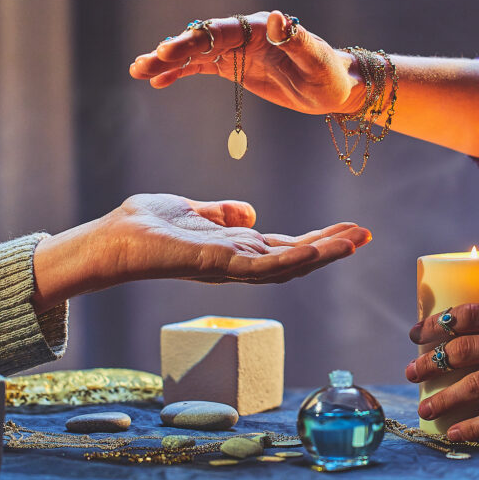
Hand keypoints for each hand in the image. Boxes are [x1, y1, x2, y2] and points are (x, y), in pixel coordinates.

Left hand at [31, 193, 370, 312]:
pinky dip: (290, 259)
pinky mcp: (215, 266)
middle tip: (366, 235)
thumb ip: (220, 214)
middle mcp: (238, 264)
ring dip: (322, 255)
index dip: (320, 240)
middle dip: (331, 248)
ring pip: (286, 265)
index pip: (287, 246)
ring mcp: (229, 268)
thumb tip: (248, 212)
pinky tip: (314, 250)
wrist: (112, 240)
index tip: (351, 228)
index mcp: (236, 250)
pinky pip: (260, 267)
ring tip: (354, 241)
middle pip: (295, 258)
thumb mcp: (190, 211)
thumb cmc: (143, 227)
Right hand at [129, 11, 362, 115]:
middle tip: (144, 64)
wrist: (335, 88)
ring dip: (168, 62)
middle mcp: (245, 35)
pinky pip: (203, 68)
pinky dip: (180, 74)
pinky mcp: (236, 67)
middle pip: (202, 41)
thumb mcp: (316, 61)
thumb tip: (276, 18)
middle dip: (172, 52)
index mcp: (261, 29)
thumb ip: (296, 40)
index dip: (194, 42)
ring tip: (138, 70)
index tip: (169, 52)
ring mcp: (238, 51)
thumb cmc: (329, 75)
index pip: (221, 33)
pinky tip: (158, 82)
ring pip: (197, 54)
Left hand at [406, 304, 478, 441]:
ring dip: (444, 398)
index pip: (471, 313)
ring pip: (475, 385)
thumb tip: (468, 338)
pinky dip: (472, 426)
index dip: (437, 323)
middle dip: (430, 362)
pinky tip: (454, 432)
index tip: (416, 334)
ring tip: (425, 407)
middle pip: (465, 349)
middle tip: (410, 372)